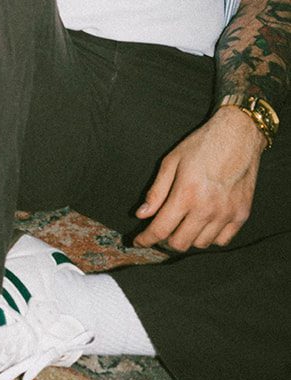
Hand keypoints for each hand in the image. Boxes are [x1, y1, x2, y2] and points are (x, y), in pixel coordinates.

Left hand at [134, 107, 263, 250]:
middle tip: (162, 229)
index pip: (160, 229)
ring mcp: (226, 214)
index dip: (146, 239)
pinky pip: (222, 240)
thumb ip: (156, 191)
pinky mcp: (242, 215)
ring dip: (187, 238)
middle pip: (180, 243)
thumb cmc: (202, 145)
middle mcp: (206, 209)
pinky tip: (203, 224)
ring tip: (183, 223)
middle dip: (164, 240)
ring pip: (200, 244)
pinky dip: (209, 237)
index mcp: (186, 194)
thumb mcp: (171, 161)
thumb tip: (142, 214)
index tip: (138, 241)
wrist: (238, 135)